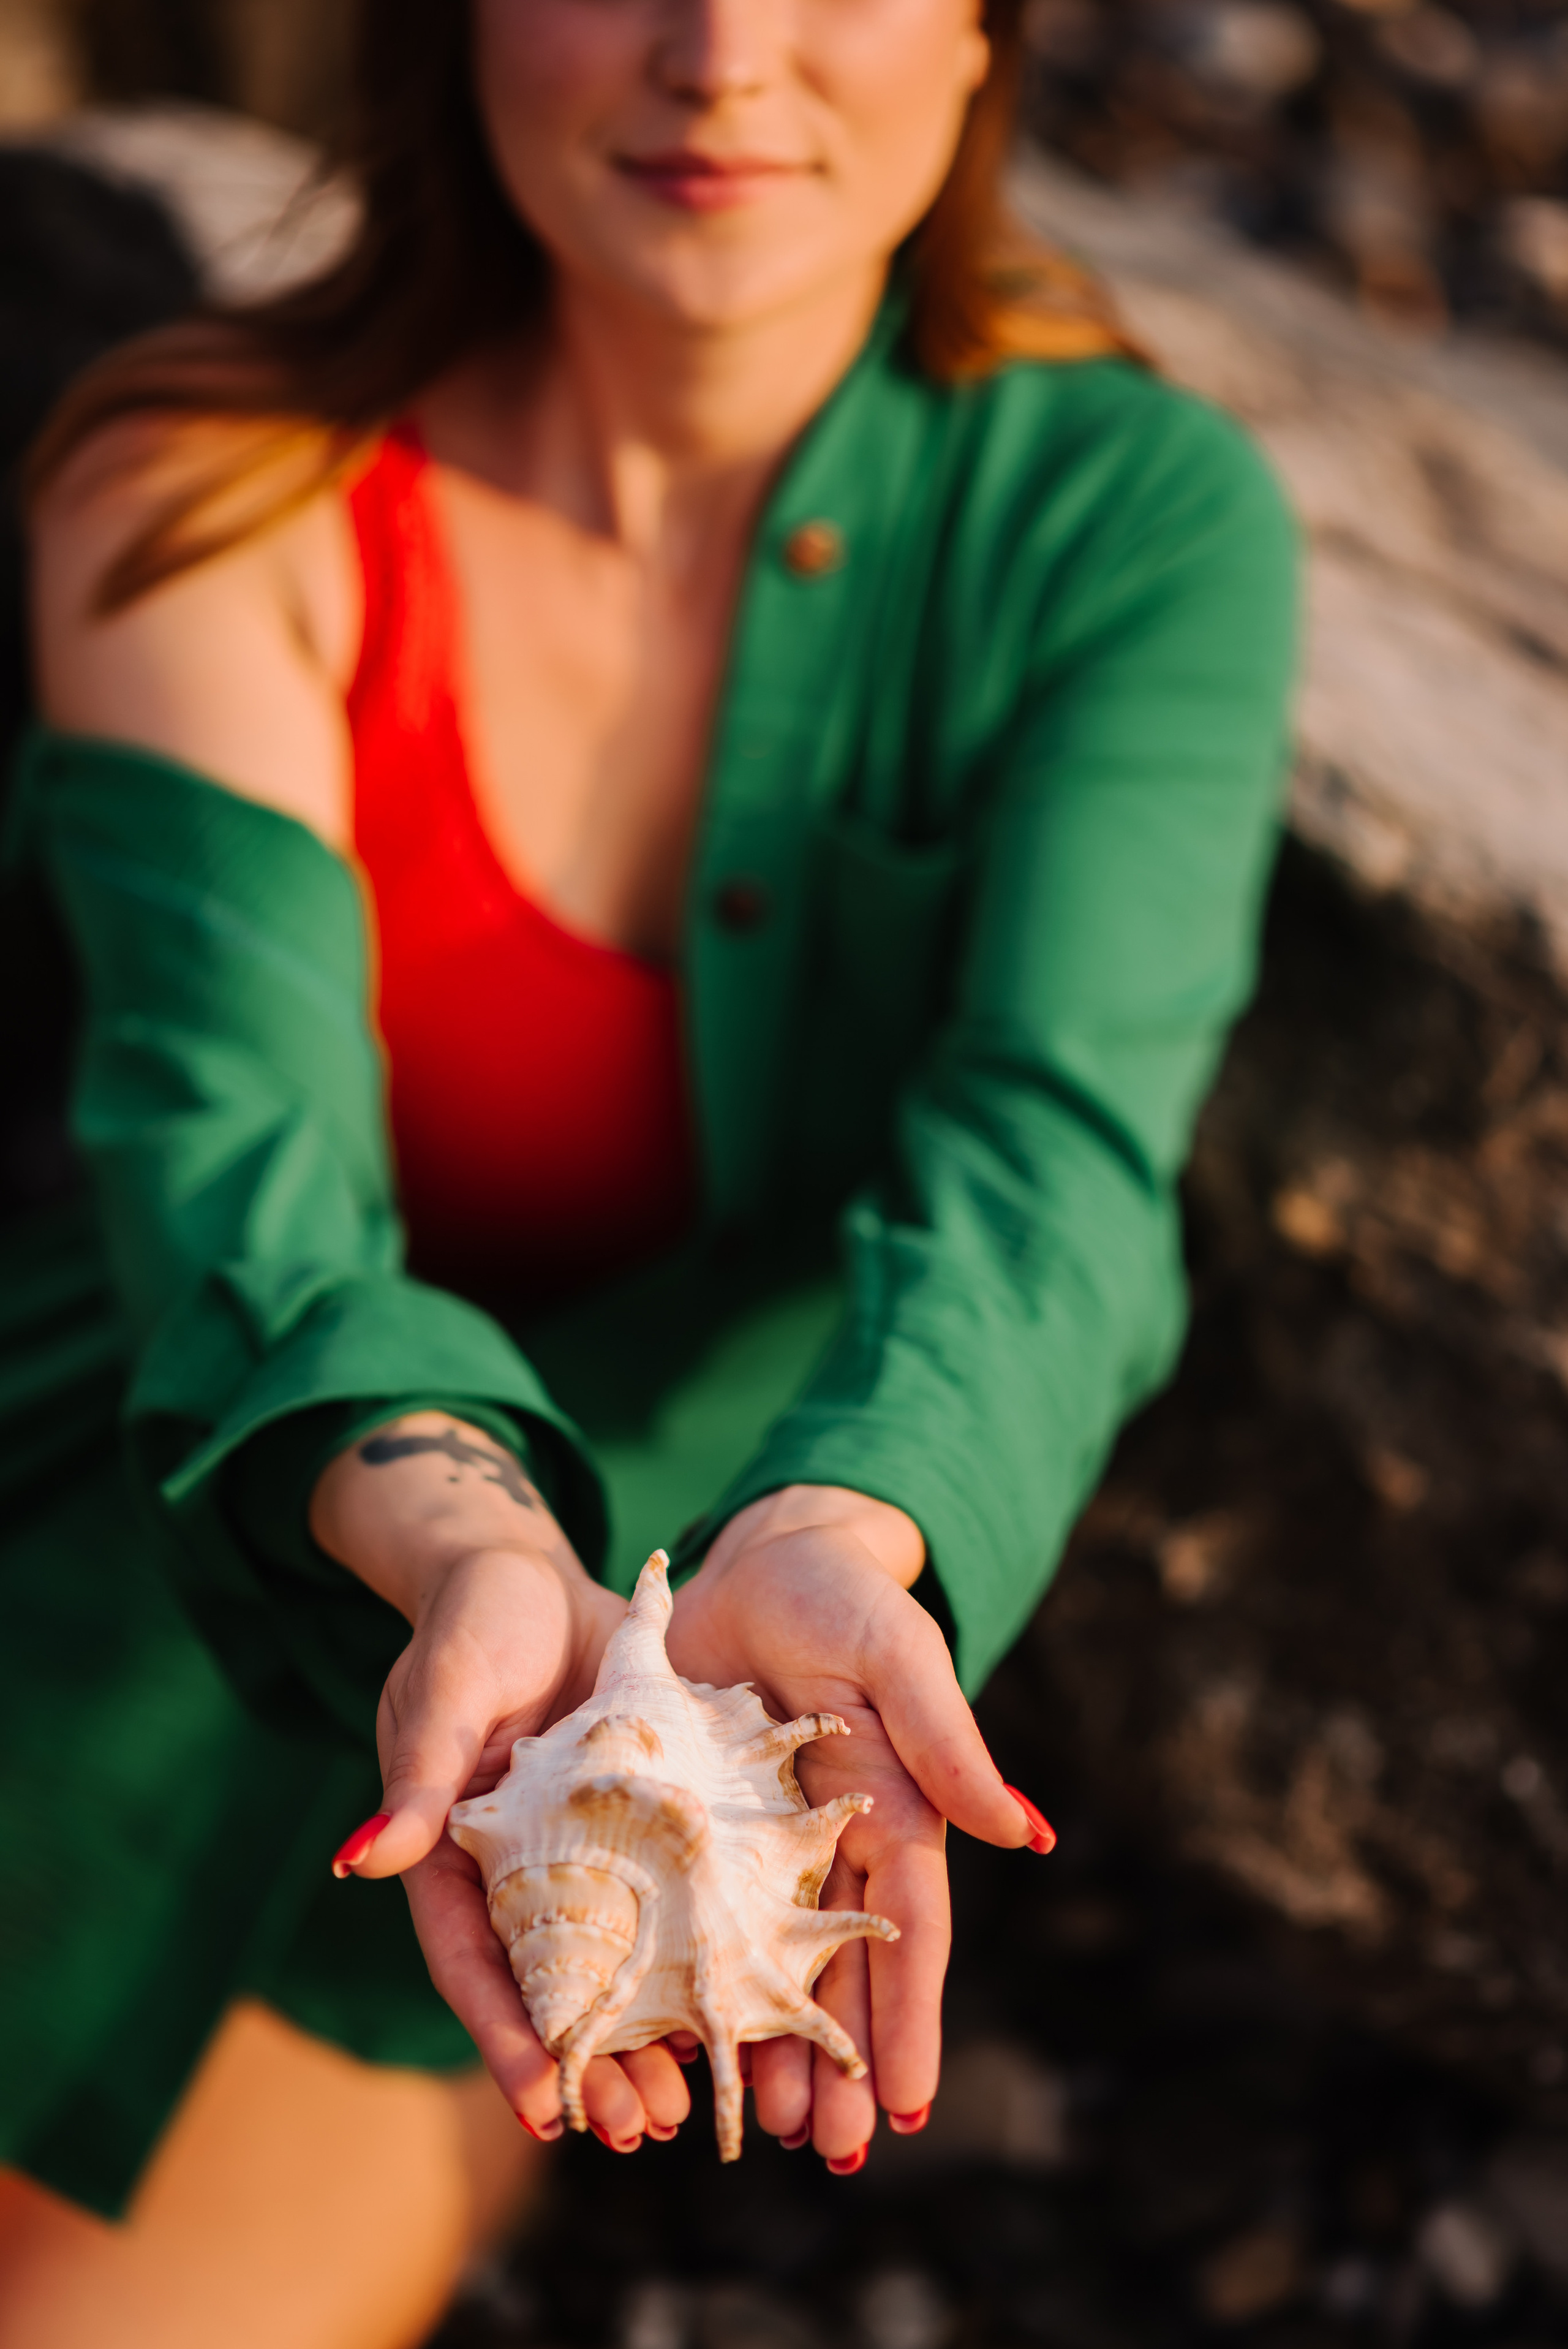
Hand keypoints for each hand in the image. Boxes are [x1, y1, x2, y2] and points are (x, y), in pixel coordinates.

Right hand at [310, 1413, 691, 2147]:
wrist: (531, 1571)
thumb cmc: (472, 1622)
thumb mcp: (445, 1692)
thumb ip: (417, 1776)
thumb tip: (362, 1859)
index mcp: (451, 1854)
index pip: (473, 1964)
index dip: (505, 2038)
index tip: (545, 2111)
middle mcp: (514, 1867)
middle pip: (551, 1982)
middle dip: (590, 2061)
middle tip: (642, 2128)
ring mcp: (580, 1848)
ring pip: (614, 1957)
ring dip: (645, 2028)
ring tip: (688, 2101)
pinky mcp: (639, 1819)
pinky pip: (667, 1897)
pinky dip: (691, 1950)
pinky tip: (733, 2001)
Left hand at [665, 1486, 1040, 2166]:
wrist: (754, 1555)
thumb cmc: (839, 1594)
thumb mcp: (898, 1657)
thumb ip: (947, 1741)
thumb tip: (1022, 1831)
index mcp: (890, 1812)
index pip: (907, 1934)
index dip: (909, 2019)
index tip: (910, 2105)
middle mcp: (828, 1843)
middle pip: (839, 1970)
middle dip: (842, 2061)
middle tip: (834, 2151)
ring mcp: (759, 1841)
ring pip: (769, 1961)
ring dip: (772, 2042)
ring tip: (769, 2128)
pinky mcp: (693, 1823)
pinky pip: (693, 1914)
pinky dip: (694, 1976)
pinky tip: (678, 2038)